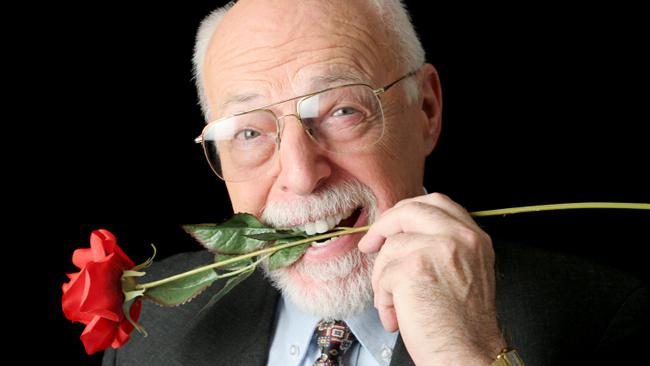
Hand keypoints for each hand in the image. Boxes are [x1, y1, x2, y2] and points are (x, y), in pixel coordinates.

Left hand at [358, 193, 505, 364]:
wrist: (468, 355)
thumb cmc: (462, 325)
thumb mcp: (464, 270)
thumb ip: (442, 245)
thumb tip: (400, 235)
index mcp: (474, 237)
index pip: (436, 202)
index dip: (406, 211)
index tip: (392, 226)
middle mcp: (460, 237)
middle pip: (409, 210)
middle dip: (383, 226)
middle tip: (369, 244)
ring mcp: (438, 248)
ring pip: (390, 247)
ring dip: (383, 278)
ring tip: (395, 303)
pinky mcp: (414, 267)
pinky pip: (383, 274)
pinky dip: (383, 298)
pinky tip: (397, 314)